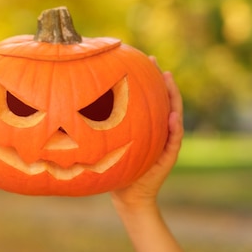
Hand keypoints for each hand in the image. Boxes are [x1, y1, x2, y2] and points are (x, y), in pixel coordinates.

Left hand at [111, 57, 183, 207]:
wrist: (127, 193)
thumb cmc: (113, 165)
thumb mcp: (107, 140)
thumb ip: (101, 124)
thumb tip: (76, 101)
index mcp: (146, 123)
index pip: (149, 96)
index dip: (147, 77)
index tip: (143, 58)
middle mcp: (158, 129)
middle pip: (164, 99)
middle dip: (161, 80)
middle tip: (156, 62)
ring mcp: (166, 141)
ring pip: (175, 114)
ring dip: (173, 97)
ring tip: (168, 80)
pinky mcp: (169, 155)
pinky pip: (175, 139)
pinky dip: (175, 127)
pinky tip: (172, 116)